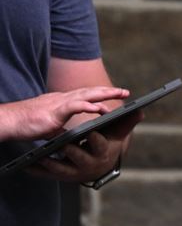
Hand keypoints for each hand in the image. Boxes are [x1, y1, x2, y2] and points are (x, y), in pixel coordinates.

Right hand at [0, 86, 128, 141]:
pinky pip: (75, 105)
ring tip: (120, 94)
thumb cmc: (26, 123)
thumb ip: (61, 127)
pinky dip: (88, 105)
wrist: (9, 121)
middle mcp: (62, 98)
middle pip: (90, 91)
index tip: (114, 95)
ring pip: (86, 95)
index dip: (100, 94)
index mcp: (61, 101)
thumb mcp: (49, 125)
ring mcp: (58, 103)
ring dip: (104, 94)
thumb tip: (69, 134)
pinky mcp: (54, 111)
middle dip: (108, 91)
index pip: (85, 95)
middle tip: (125, 92)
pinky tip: (100, 108)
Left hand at [28, 105, 140, 183]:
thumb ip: (127, 122)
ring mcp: (74, 172)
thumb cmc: (108, 145)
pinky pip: (47, 175)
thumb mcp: (118, 135)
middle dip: (72, 151)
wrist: (98, 166)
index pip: (100, 145)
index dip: (96, 139)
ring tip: (42, 156)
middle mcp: (89, 165)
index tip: (91, 132)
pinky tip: (27, 166)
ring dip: (51, 164)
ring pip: (61, 169)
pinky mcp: (60, 176)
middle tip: (64, 144)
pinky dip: (37, 171)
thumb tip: (141, 111)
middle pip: (79, 158)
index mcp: (103, 154)